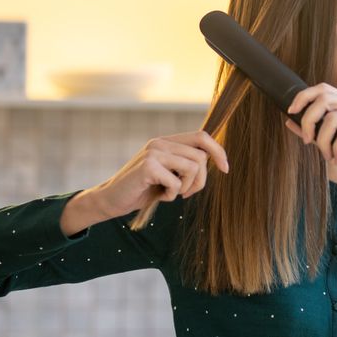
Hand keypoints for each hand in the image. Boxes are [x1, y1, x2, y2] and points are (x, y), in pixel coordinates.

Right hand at [60, 131, 228, 235]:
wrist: (111, 199)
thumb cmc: (143, 189)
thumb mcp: (169, 174)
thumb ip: (186, 164)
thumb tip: (215, 160)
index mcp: (167, 142)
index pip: (202, 136)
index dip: (218, 151)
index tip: (226, 169)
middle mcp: (160, 142)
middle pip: (200, 157)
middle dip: (201, 181)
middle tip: (187, 193)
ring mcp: (153, 152)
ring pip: (192, 168)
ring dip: (186, 188)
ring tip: (171, 193)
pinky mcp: (147, 166)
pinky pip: (176, 182)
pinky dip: (172, 195)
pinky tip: (159, 196)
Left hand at [285, 84, 336, 196]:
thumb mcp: (334, 144)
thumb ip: (315, 132)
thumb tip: (289, 121)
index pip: (323, 89)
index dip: (304, 96)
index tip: (291, 111)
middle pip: (324, 98)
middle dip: (309, 119)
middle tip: (308, 141)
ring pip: (332, 118)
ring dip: (323, 141)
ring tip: (328, 156)